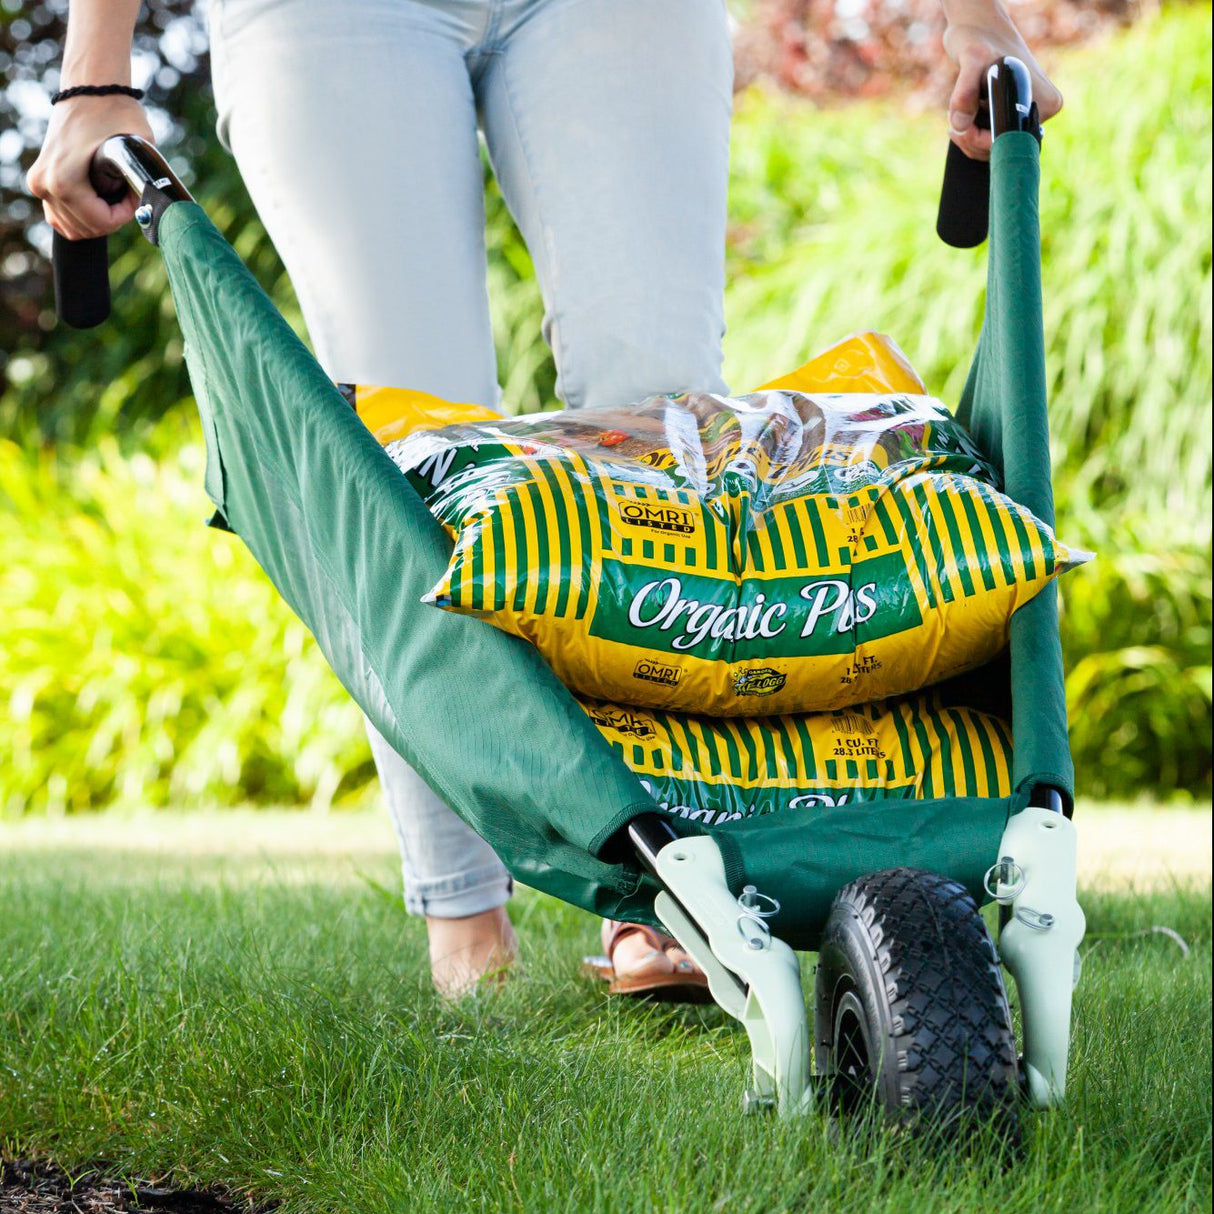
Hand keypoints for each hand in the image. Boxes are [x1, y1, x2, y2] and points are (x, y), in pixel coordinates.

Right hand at [27, 94, 155, 239]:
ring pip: (75, 228)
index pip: (101, 223)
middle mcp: (45, 184)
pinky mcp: (40, 182)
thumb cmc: (115, 112)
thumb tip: (162, 204)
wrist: (89, 89)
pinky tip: (98, 197)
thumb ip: (150, 178)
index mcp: (63, 180)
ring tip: (113, 190)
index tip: (133, 193)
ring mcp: (39, 184)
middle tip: (126, 191)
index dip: (125, 214)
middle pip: (87, 229)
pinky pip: (62, 219)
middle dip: (113, 216)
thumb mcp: (141, 147)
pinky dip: (83, 216)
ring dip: (99, 217)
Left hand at [942, 15, 1062, 160]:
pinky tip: (960, 117)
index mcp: (1044, 102)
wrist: (978, 29)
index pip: (1012, 142)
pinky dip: (970, 136)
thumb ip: (964, 91)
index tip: (961, 128)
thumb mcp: (970, 59)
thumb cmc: (978, 38)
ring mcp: (1027, 115)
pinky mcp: (1013, 116)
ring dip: (967, 138)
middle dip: (970, 140)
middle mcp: (1041, 111)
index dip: (980, 142)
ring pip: (993, 149)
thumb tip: (960, 124)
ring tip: (956, 112)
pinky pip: (989, 142)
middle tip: (953, 120)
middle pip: (1002, 150)